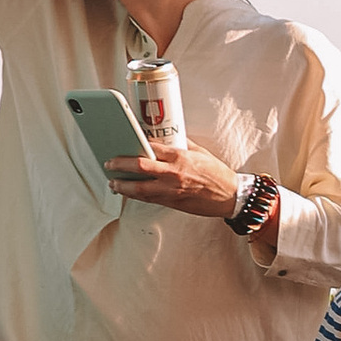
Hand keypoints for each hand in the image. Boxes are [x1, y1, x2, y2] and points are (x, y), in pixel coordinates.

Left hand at [102, 139, 241, 217]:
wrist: (231, 196)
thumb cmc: (218, 174)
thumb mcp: (200, 153)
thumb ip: (181, 145)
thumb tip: (165, 139)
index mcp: (180, 157)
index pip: (150, 147)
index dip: (134, 145)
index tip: (124, 143)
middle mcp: (173, 173)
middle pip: (139, 166)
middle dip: (119, 164)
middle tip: (109, 163)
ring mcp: (171, 189)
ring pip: (139, 187)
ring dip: (122, 185)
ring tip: (113, 182)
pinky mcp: (172, 201)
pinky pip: (148, 198)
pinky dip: (135, 195)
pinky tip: (128, 191)